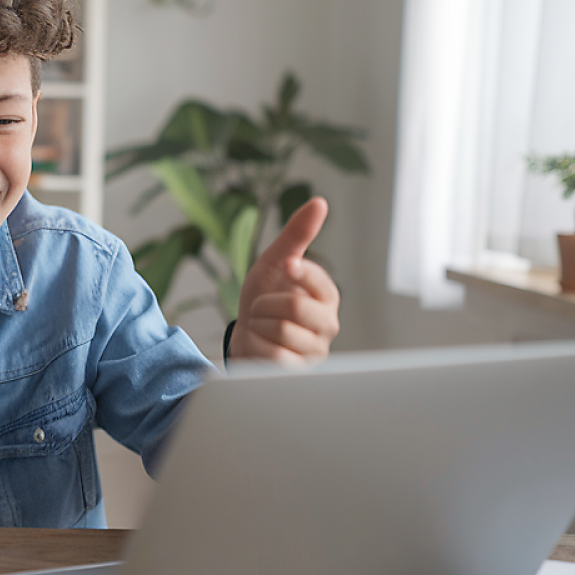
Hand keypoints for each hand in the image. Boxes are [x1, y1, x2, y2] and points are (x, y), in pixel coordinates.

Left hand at [229, 196, 340, 363]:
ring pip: (281, 331)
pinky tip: (261, 346)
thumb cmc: (264, 298)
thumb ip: (297, 234)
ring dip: (258, 326)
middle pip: (293, 307)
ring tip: (262, 327)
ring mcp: (316, 350)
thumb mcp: (274, 262)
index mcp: (326, 294)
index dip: (294, 270)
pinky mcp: (300, 372)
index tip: (285, 267)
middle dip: (263, 304)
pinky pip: (274, 357)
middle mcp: (328, 323)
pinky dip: (257, 347)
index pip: (314, 276)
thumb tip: (320, 201)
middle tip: (261, 308)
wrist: (246, 337)